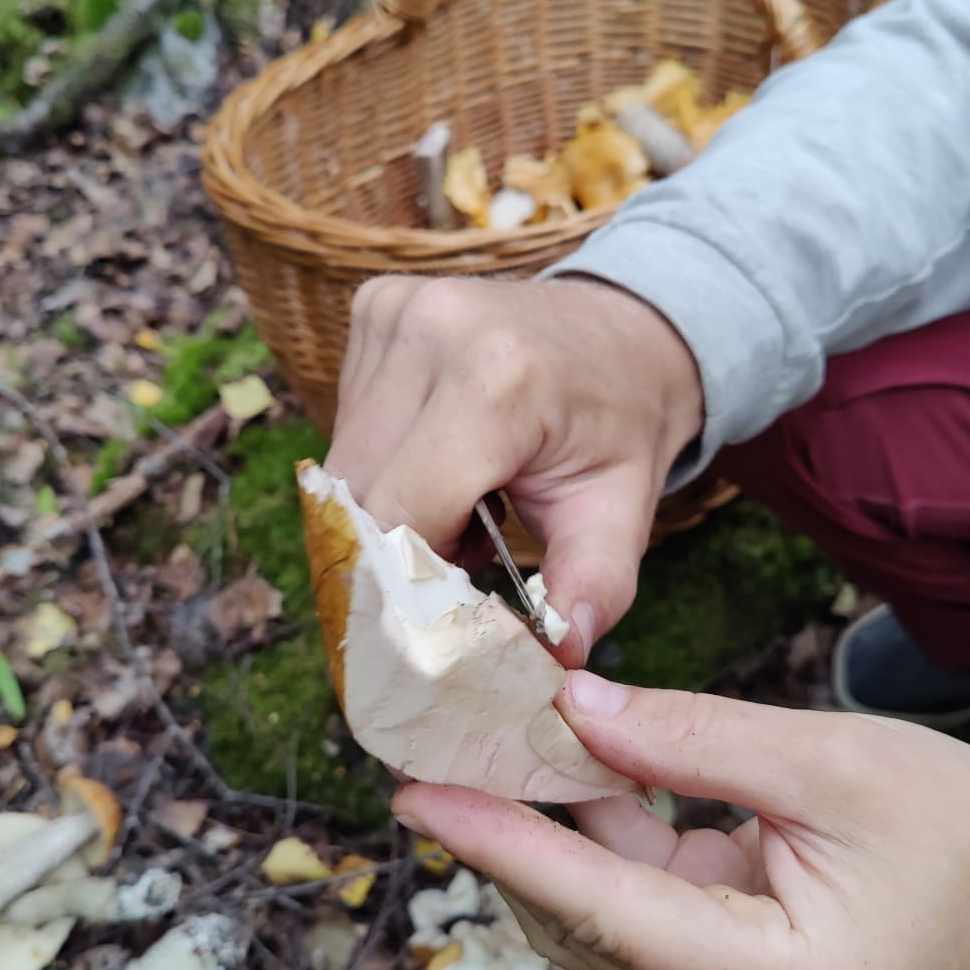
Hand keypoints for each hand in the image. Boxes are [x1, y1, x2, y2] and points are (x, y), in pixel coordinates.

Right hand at [326, 276, 702, 665]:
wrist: (626, 327)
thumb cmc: (620, 423)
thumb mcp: (623, 511)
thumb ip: (591, 589)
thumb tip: (555, 663)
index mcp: (498, 380)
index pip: (403, 515)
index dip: (414, 580)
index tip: (445, 618)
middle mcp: (432, 330)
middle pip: (360, 493)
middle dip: (396, 553)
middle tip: (456, 570)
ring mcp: (396, 310)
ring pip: (343, 462)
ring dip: (387, 507)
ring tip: (459, 509)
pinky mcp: (374, 306)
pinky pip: (348, 419)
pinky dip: (384, 461)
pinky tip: (440, 459)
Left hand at [391, 672, 969, 969]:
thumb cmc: (955, 827)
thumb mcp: (833, 761)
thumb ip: (696, 739)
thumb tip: (573, 709)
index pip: (605, 913)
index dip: (504, 848)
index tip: (417, 797)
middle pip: (588, 925)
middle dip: (511, 829)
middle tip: (433, 742)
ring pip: (603, 918)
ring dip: (549, 830)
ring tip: (480, 742)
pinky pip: (639, 908)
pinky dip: (600, 839)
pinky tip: (560, 768)